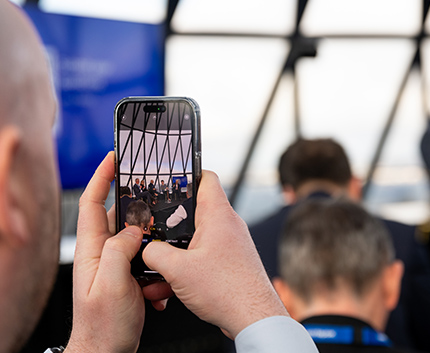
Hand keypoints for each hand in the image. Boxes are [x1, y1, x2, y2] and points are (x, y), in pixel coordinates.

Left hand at [66, 152, 144, 352]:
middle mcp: (103, 255)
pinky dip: (160, 271)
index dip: (102, 178)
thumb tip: (134, 230)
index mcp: (92, 251)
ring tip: (164, 259)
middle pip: (121, 218)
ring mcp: (116, 267)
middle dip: (140, 210)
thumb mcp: (112, 283)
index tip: (115, 157)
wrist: (106, 352)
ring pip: (140, 242)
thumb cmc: (102, 325)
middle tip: (157, 199)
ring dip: (156, 248)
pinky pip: (149, 264)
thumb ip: (120, 250)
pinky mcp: (130, 279)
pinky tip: (162, 287)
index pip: (94, 204)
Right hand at [142, 171, 287, 338]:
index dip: (186, 174)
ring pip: (193, 241)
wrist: (253, 318)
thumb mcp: (178, 269)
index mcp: (218, 216)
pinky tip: (166, 289)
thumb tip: (144, 249)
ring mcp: (229, 246)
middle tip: (148, 228)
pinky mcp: (228, 264)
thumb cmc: (229, 290)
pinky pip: (200, 260)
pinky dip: (183, 271)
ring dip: (172, 255)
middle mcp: (227, 227)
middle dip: (168, 223)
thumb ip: (155, 253)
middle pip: (193, 212)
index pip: (206, 178)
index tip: (166, 178)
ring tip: (154, 269)